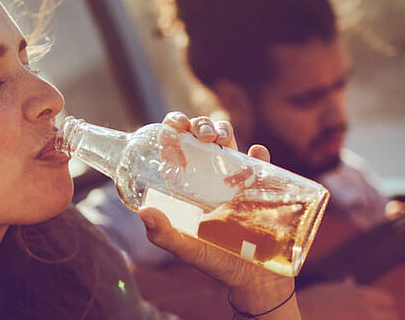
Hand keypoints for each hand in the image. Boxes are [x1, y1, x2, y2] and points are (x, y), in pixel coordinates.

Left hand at [140, 112, 296, 318]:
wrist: (254, 279)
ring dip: (224, 130)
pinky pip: (262, 163)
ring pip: (230, 142)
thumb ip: (163, 234)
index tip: (173, 126)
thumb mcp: (185, 249)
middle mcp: (209, 178)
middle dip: (200, 125)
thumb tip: (143, 211)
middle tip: (200, 135)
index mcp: (188, 186)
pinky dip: (259, 154)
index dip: (174, 130)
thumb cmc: (215, 263)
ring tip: (220, 138)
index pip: (177, 149)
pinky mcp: (261, 188)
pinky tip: (255, 151)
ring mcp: (236, 180)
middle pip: (203, 138)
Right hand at [296, 279, 397, 319]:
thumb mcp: (330, 289)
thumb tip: (350, 280)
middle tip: (378, 318)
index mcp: (361, 294)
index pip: (387, 298)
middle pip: (392, 314)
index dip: (385, 305)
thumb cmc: (311, 301)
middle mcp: (366, 308)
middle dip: (387, 318)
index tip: (380, 311)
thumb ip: (346, 288)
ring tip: (368, 319)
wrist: (299, 312)